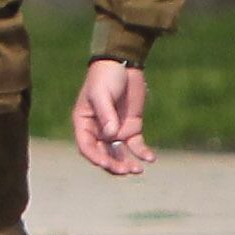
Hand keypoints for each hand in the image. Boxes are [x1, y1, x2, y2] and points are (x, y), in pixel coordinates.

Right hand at [72, 59, 155, 175]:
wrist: (123, 64)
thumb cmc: (105, 77)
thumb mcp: (102, 93)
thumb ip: (106, 114)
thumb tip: (111, 135)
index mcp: (84, 123)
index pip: (86, 146)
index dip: (95, 157)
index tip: (106, 163)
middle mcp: (98, 130)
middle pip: (103, 154)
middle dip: (113, 165)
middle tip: (126, 170)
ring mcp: (115, 131)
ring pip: (119, 154)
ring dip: (127, 163)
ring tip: (138, 169)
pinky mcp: (132, 128)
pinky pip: (136, 146)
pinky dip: (142, 153)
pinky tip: (150, 158)